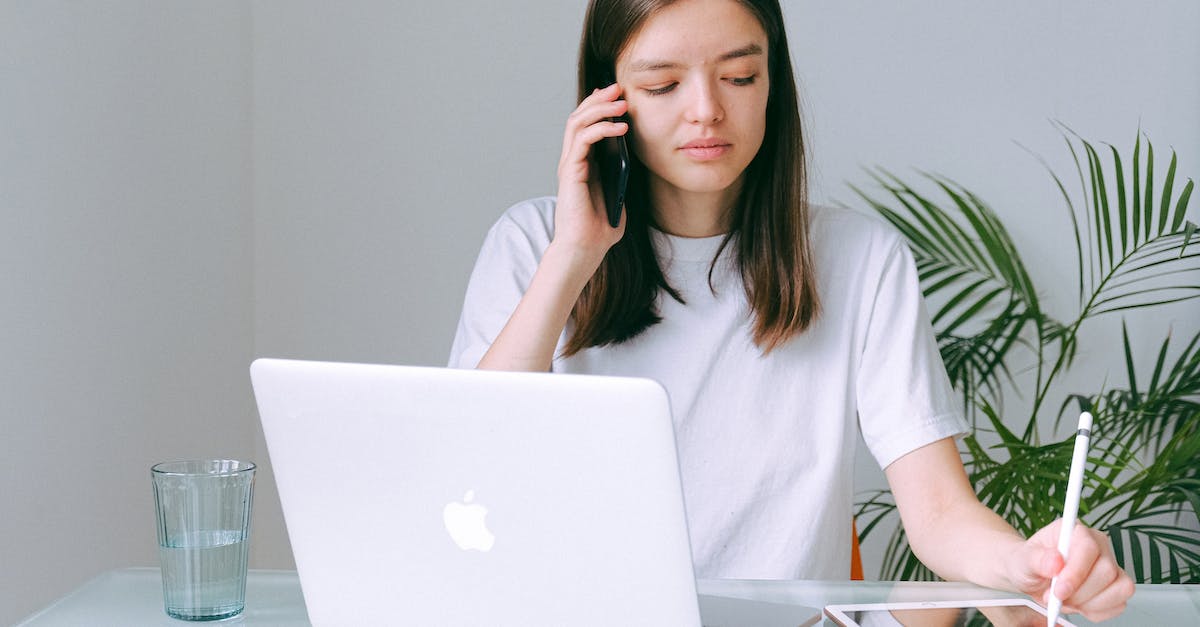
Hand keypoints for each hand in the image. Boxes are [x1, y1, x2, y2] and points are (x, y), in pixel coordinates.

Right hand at [553, 82, 628, 264]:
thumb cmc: (601, 228)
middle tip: (618, 87)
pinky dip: (601, 129)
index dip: (599, 106)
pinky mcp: (571, 172)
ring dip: (599, 108)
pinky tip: (620, 126)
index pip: (586, 125)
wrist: (586, 249)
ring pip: (577, 123)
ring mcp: (570, 165)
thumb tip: (634, 156)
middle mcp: (573, 160)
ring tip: (620, 101)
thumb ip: (622, 175)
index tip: (619, 94)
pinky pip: (583, 140)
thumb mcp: (619, 193)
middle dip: (598, 99)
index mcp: (583, 164)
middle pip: (579, 117)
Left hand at [1007, 520, 1134, 621]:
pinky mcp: (1116, 586)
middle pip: (1106, 571)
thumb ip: (1036, 559)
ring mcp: (1111, 565)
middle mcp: (1098, 545)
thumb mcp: (1023, 559)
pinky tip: (1078, 605)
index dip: (1076, 573)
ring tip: (1066, 600)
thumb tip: (1055, 561)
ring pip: (1119, 588)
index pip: (1089, 548)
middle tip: (1056, 597)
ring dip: (1088, 603)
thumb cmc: (1028, 562)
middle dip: (1079, 593)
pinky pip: (1119, 604)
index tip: (1058, 590)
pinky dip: (1097, 611)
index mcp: (1076, 531)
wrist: (1031, 576)